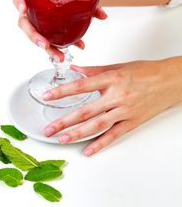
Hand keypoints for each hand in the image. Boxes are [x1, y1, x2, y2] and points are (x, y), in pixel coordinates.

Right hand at [11, 0, 106, 59]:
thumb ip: (88, 0)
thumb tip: (102, 15)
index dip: (17, 1)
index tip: (23, 9)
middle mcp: (30, 7)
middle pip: (23, 23)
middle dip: (33, 36)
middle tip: (44, 45)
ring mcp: (35, 19)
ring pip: (35, 36)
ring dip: (47, 47)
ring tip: (58, 55)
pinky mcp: (44, 29)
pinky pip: (49, 40)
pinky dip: (61, 45)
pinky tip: (76, 46)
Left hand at [42, 58, 181, 155]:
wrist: (169, 81)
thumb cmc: (146, 72)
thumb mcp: (118, 66)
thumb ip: (95, 70)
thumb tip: (75, 69)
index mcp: (112, 79)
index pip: (81, 86)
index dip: (62, 92)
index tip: (47, 96)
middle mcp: (117, 96)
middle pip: (86, 111)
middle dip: (64, 121)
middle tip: (49, 128)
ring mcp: (124, 111)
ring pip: (97, 125)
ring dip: (77, 134)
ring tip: (62, 139)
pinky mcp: (132, 122)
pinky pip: (114, 135)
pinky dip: (100, 144)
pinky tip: (88, 150)